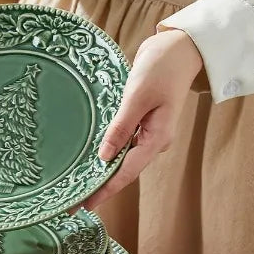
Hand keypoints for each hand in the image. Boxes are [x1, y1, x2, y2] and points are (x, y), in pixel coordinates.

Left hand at [83, 29, 202, 210]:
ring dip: (102, 172)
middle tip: (73, 201)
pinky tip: (91, 161)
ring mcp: (149, 134)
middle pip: (124, 171)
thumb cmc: (161, 68)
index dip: (105, 190)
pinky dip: (108, 154)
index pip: (126, 172)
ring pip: (123, 159)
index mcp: (156, 139)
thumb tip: (104, 157)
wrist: (180, 48)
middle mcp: (153, 142)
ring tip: (78, 186)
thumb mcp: (138, 96)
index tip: (84, 205)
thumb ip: (121, 127)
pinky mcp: (143, 124)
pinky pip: (123, 145)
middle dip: (100, 186)